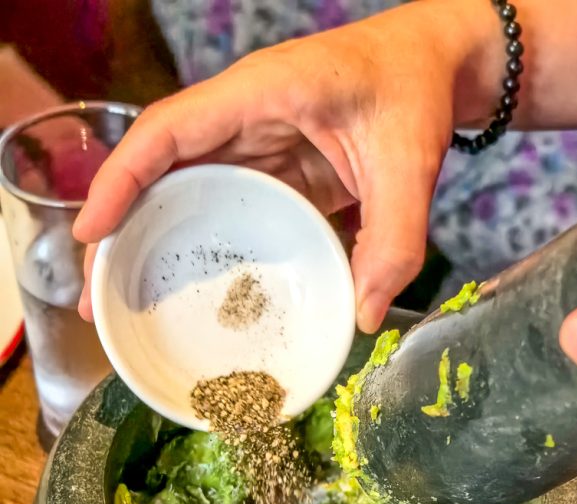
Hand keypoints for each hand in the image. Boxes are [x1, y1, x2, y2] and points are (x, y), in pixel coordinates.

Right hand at [73, 1, 498, 330]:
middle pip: (159, 170)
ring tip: (129, 302)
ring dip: (153, 243)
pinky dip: (201, 244)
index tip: (91, 234)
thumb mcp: (409, 162)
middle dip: (122, 230)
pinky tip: (191, 286)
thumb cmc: (416, 89)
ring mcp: (255, 144)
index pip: (167, 132)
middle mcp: (244, 117)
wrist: (438, 67)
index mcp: (260, 94)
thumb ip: (395, 240)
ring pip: (184, 191)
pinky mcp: (273, 171)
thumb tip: (364, 316)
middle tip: (101, 299)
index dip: (120, 180)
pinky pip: (224, 206)